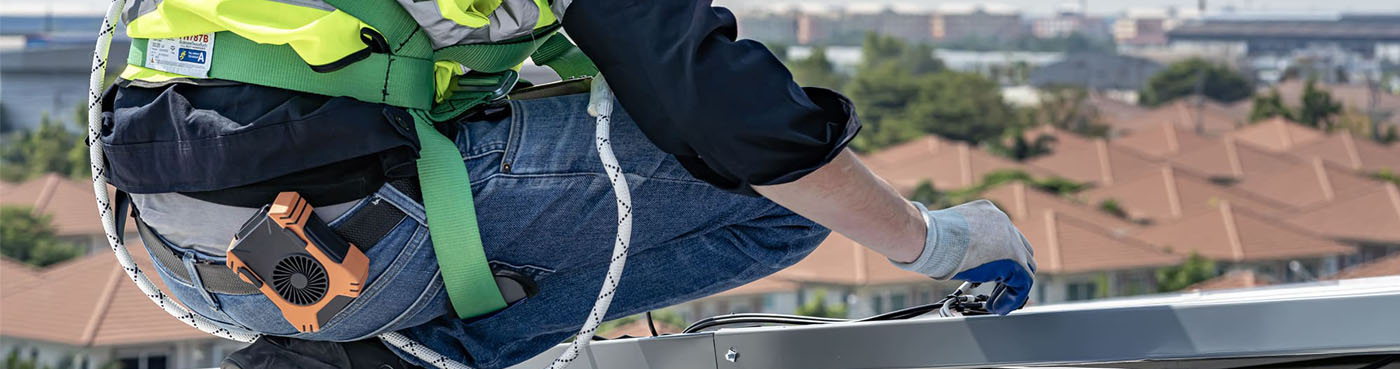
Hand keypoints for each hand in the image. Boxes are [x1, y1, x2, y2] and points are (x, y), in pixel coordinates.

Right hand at [891, 200, 1035, 314]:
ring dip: (1012, 285)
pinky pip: (1022, 282)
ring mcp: (1011, 241)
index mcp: (988, 213)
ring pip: (1025, 267)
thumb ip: (961, 243)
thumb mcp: (949, 235)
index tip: (989, 271)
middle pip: (1021, 249)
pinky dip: (1012, 297)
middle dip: (1011, 270)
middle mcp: (1003, 223)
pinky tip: (997, 306)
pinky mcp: (1013, 260)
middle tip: (998, 287)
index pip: (1005, 236)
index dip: (1000, 256)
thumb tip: (955, 259)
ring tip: (996, 301)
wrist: (930, 237)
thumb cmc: (928, 237)